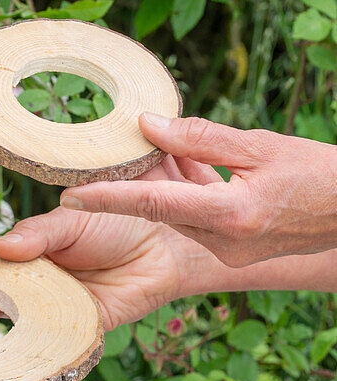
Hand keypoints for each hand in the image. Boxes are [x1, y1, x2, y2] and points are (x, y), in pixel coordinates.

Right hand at [0, 167, 221, 330]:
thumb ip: (38, 233)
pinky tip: (23, 331)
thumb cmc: (126, 213)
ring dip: (7, 313)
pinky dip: (41, 336)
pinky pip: (59, 333)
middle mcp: (46, 278)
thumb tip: (0, 248)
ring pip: (28, 313)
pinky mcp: (87, 322)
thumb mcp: (73, 217)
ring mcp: (64, 302)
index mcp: (38, 247)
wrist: (174, 233)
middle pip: (7, 291)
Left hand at [59, 114, 336, 267]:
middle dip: (131, 186)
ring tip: (149, 155)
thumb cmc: (318, 174)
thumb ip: (200, 137)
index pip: (154, 203)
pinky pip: (194, 222)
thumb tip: (146, 125)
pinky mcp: (233, 254)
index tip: (69, 196)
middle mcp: (224, 242)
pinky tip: (188, 170)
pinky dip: (187, 197)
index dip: (108, 198)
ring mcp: (229, 254)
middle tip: (101, 159)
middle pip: (160, 210)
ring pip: (176, 217)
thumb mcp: (262, 145)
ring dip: (162, 188)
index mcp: (232, 214)